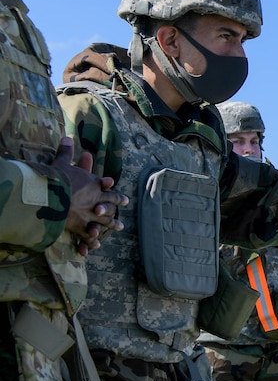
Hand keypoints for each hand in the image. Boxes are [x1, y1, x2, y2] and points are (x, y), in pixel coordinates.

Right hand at [54, 137, 126, 255]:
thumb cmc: (56, 178)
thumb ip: (65, 151)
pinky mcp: (80, 225)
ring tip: (119, 227)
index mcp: (93, 184)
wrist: (51, 196)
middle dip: (117, 205)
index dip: (111, 188)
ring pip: (104, 219)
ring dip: (111, 223)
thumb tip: (67, 136)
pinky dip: (91, 239)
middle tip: (124, 206)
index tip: (121, 193)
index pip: (106, 186)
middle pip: (110, 203)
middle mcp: (96, 199)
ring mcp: (90, 214)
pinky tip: (96, 244)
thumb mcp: (60, 162)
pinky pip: (87, 234)